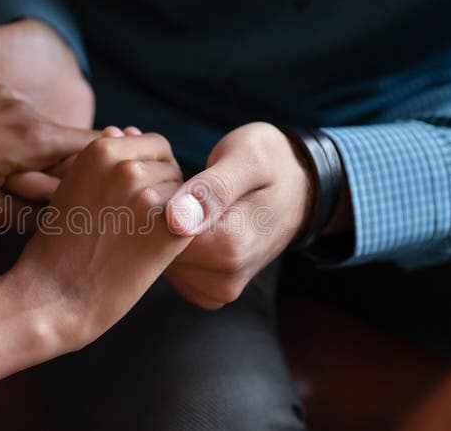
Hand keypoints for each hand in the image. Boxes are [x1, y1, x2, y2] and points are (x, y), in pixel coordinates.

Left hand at [0, 80, 97, 226]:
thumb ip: (27, 210)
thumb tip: (62, 214)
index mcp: (29, 138)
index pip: (93, 148)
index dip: (103, 172)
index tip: (102, 194)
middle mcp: (23, 108)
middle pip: (67, 142)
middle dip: (59, 172)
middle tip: (32, 202)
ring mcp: (2, 95)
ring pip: (39, 130)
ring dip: (33, 157)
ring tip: (0, 183)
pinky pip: (15, 117)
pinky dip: (12, 140)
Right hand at [6, 129, 192, 348]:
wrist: (52, 296)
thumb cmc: (58, 247)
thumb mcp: (72, 186)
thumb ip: (103, 161)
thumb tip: (125, 130)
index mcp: (101, 149)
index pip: (155, 144)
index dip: (152, 171)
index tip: (134, 199)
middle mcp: (126, 164)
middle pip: (173, 168)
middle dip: (163, 192)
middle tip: (133, 225)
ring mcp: (148, 195)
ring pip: (186, 194)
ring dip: (172, 215)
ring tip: (135, 240)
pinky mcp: (167, 228)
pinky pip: (194, 220)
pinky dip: (180, 236)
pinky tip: (151, 253)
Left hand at [163, 122, 312, 308]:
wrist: (299, 189)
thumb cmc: (272, 164)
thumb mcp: (247, 159)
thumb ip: (212, 188)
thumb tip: (176, 218)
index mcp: (230, 249)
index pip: (159, 235)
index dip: (151, 203)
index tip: (163, 175)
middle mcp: (222, 280)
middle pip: (155, 252)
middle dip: (152, 218)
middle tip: (174, 184)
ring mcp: (214, 290)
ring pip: (158, 261)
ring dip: (158, 231)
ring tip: (180, 199)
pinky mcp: (205, 290)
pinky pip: (169, 268)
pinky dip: (167, 244)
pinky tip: (182, 219)